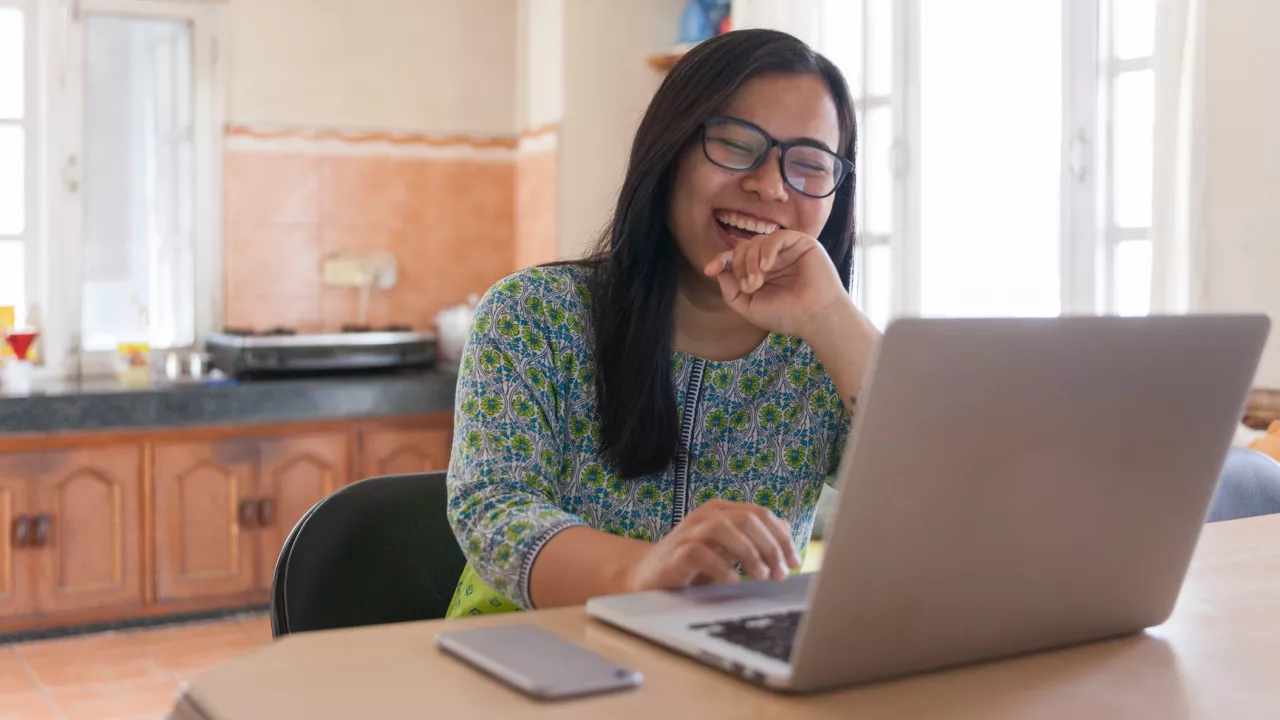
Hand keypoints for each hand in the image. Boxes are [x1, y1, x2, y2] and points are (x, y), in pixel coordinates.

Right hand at [620, 500, 800, 592]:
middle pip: (747, 519)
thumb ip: (752, 540)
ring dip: (749, 553)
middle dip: (770, 547)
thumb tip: (785, 534)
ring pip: (725, 529)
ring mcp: (689, 532)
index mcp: (721, 511)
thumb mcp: (727, 548)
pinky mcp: (676, 553)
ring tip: (762, 576)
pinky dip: (720, 567)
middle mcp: (706, 516)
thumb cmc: (693, 563)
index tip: (794, 562)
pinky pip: (700, 553)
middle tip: (781, 574)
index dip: (781, 537)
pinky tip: (733, 581)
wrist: (648, 575)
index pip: (760, 514)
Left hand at [702, 230, 854, 342]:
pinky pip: (777, 237)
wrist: (815, 318)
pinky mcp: (802, 243)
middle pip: (743, 247)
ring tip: (757, 282)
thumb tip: (718, 272)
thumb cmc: (786, 315)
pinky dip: (768, 250)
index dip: (721, 260)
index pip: (736, 258)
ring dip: (751, 262)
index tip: (710, 270)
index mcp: (760, 271)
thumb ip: (731, 291)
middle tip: (749, 287)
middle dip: (739, 266)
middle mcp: (772, 258)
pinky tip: (767, 267)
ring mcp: (786, 250)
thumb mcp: (749, 307)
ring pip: (757, 241)